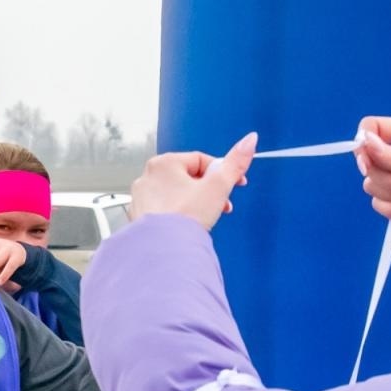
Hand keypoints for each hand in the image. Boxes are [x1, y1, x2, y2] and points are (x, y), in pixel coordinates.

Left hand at [130, 132, 255, 230]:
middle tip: (222, 205)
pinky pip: (166, 211)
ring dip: (196, 203)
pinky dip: (179, 216)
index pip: (201, 160)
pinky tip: (187, 227)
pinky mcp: (140, 218)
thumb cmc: (185, 218)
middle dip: (210, 191)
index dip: (222, 172)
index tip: (235, 184)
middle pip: (189, 178)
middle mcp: (148, 177)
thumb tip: (250, 140)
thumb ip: (235, 163)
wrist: (164, 250)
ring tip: (205, 218)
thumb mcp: (218, 186)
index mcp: (164, 163)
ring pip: (177, 195)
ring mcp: (142, 198)